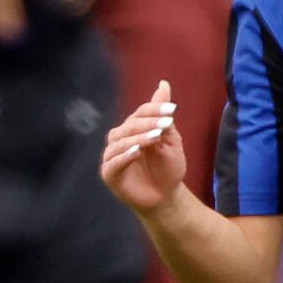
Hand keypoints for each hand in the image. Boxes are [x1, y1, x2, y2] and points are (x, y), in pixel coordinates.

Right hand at [99, 80, 186, 212]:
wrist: (167, 197)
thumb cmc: (169, 168)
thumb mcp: (171, 140)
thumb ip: (164, 116)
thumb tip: (164, 85)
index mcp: (133, 129)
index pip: (140, 113)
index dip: (155, 110)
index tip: (172, 110)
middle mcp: (119, 139)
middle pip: (129, 125)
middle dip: (147, 123)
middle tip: (165, 124)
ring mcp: (112, 156)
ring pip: (120, 142)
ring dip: (137, 138)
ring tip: (154, 138)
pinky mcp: (109, 174)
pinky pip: (113, 162)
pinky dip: (124, 156)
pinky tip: (137, 151)